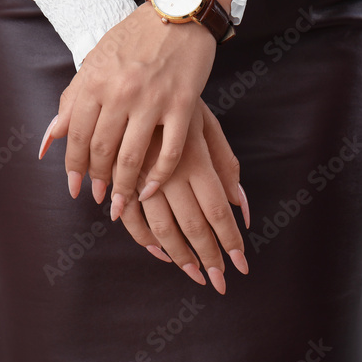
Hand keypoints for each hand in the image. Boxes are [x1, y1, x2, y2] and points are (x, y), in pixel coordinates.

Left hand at [39, 0, 233, 218]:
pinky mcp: (183, 104)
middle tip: (101, 200)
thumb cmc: (134, 36)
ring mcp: (153, 99)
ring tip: (122, 203)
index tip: (76, 189)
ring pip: (133, 156)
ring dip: (124, 186)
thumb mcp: (95, 62)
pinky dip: (160, 175)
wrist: (178, 9)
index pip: (79, 136)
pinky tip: (151, 187)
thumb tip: (50, 140)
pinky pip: (170, 150)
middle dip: (99, 182)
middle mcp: (120, 92)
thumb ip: (72, 101)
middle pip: (103, 151)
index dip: (75, 168)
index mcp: (95, 81)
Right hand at [116, 98, 250, 294]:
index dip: (229, 241)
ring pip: (161, 228)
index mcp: (194, 158)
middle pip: (192, 225)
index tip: (241, 266)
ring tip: (196, 274)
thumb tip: (242, 206)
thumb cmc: (178, 104)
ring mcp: (141, 178)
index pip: (217, 210)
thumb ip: (225, 165)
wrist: (133, 79)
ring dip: (179, 256)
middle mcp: (168, 172)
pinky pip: (132, 219)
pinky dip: (145, 239)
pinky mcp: (119, 179)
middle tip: (221, 282)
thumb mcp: (207, 126)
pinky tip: (160, 253)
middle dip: (208, 257)